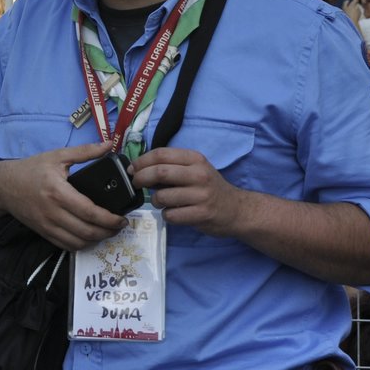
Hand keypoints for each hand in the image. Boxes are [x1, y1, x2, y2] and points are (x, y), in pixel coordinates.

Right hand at [0, 139, 125, 251]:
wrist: (3, 186)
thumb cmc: (31, 170)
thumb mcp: (57, 156)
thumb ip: (84, 152)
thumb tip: (107, 145)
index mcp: (58, 192)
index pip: (89, 212)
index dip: (109, 219)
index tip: (121, 218)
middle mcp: (52, 212)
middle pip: (87, 231)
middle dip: (108, 232)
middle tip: (119, 226)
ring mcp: (47, 225)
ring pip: (78, 242)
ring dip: (97, 240)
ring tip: (107, 231)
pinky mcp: (43, 233)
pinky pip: (66, 246)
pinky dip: (82, 245)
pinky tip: (90, 237)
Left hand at [130, 147, 245, 237]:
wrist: (236, 209)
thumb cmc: (209, 188)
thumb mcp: (195, 169)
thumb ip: (172, 166)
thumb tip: (139, 169)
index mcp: (195, 159)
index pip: (161, 154)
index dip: (141, 161)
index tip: (132, 169)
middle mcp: (199, 174)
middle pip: (159, 172)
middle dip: (141, 178)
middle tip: (136, 184)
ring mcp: (201, 195)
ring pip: (162, 196)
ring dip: (155, 201)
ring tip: (162, 202)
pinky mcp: (201, 214)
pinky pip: (171, 215)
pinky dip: (166, 215)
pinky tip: (174, 213)